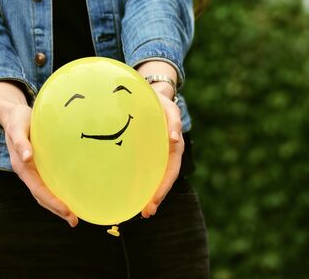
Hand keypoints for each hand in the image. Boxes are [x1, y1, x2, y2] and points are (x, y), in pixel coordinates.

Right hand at [0, 82, 77, 226]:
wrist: (13, 114)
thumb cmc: (18, 119)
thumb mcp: (18, 128)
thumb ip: (21, 142)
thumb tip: (27, 157)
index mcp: (22, 167)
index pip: (39, 190)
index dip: (52, 201)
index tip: (67, 210)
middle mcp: (27, 172)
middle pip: (42, 197)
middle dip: (57, 210)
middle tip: (75, 221)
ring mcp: (32, 171)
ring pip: (44, 193)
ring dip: (58, 206)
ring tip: (74, 216)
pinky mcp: (38, 166)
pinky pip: (48, 183)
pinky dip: (57, 193)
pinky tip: (69, 197)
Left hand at [141, 90, 183, 217]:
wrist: (153, 95)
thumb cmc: (160, 101)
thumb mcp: (169, 108)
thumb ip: (173, 121)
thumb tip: (173, 139)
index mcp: (174, 146)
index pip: (171, 171)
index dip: (163, 187)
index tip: (153, 201)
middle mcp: (167, 154)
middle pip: (164, 180)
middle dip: (156, 197)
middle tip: (146, 213)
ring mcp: (158, 154)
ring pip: (156, 178)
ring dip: (150, 195)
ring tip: (142, 211)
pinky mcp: (148, 153)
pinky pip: (147, 170)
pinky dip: (143, 183)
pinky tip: (133, 193)